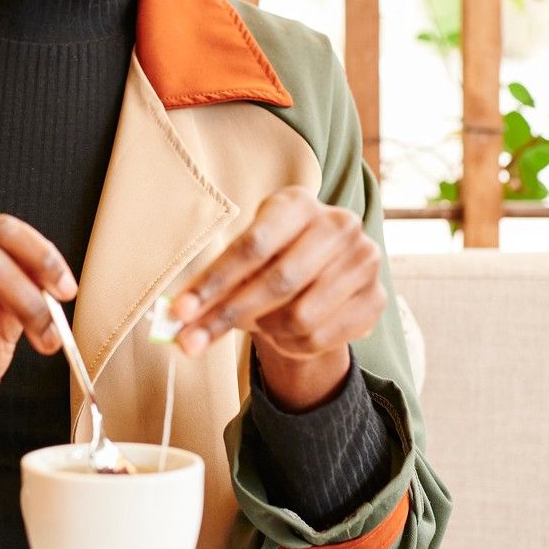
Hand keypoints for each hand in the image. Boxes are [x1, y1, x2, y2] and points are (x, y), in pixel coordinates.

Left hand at [164, 186, 384, 409]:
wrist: (325, 273)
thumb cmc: (273, 260)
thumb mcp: (244, 260)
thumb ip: (213, 285)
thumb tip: (174, 319)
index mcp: (298, 203)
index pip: (253, 245)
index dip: (214, 281)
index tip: (180, 311)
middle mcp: (338, 224)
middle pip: (276, 282)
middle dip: (227, 316)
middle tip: (190, 342)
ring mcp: (364, 261)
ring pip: (299, 317)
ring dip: (267, 331)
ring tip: (258, 326)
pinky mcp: (375, 299)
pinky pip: (320, 338)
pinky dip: (291, 345)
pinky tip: (284, 333)